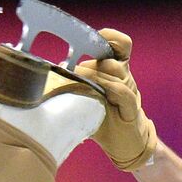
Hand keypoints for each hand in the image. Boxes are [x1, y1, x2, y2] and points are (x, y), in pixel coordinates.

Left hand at [74, 29, 156, 171]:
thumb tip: (50, 78)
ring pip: (116, 71)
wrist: (126, 145)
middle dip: (93, 57)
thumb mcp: (88, 99)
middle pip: (113, 56)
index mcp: (115, 71)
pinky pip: (124, 94)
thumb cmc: (105, 120)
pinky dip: (111, 89)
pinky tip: (100, 91)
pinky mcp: (131, 111)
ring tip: (79, 78)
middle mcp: (124, 78)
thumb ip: (75, 87)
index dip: (109, 37)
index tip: (89, 37)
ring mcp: (129, 92)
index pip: (120, 44)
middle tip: (73, 66)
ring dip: (96, 73)